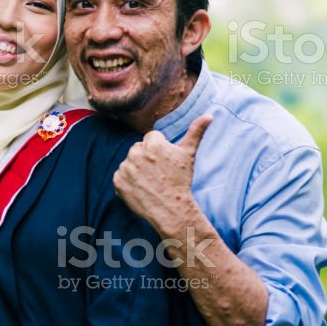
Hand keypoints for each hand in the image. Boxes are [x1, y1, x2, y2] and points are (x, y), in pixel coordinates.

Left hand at [112, 114, 212, 234]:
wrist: (171, 209)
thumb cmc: (181, 181)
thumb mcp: (188, 154)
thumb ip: (196, 132)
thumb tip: (209, 115)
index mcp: (153, 143)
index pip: (152, 138)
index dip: (160, 150)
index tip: (165, 163)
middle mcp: (136, 153)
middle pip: (138, 148)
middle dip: (147, 158)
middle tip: (158, 173)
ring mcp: (126, 168)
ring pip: (129, 162)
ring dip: (136, 169)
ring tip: (150, 181)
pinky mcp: (118, 181)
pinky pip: (120, 176)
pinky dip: (127, 181)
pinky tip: (140, 188)